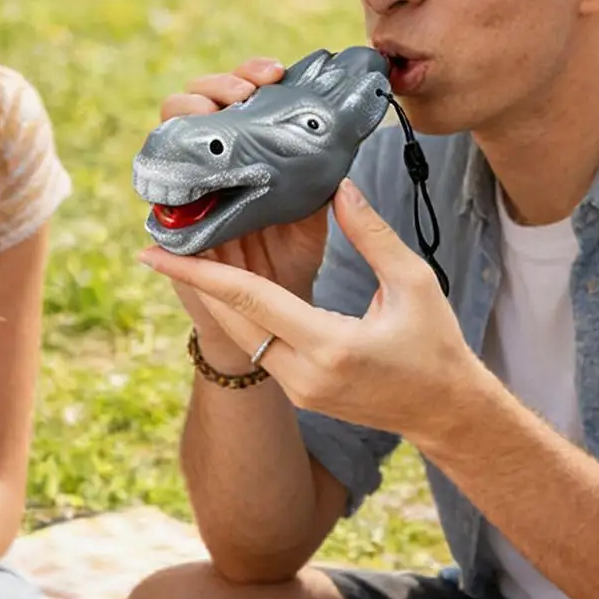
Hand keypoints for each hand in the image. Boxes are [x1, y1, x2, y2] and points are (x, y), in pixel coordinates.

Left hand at [141, 179, 474, 438]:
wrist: (445, 411)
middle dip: (194, 281)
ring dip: (217, 297)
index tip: (153, 252)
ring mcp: (298, 389)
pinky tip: (229, 285)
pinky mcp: (299, 392)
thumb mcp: (413, 283)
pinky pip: (259, 346)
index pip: (249, 300)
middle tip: (159, 242)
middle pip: (232, 319)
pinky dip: (242, 314)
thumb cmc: (436, 345)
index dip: (197, 272)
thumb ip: (372, 235)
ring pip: (242, 334)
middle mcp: (304, 374)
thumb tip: (338, 187)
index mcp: (329, 346)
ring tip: (189, 255)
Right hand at [153, 58, 327, 362]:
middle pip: (194, 102)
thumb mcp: (312, 209)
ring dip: (186, 115)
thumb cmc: (291, 258)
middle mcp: (210, 162)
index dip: (247, 74)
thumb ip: (320, 175)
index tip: (275, 74)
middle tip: (244, 94)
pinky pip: (154, 191)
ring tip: (214, 117)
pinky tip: (183, 161)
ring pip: (168, 133)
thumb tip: (340, 134)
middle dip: (215, 86)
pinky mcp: (168, 224)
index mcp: (246, 149)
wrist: (273, 318)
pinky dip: (163, 173)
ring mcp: (185, 190)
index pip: (235, 93)